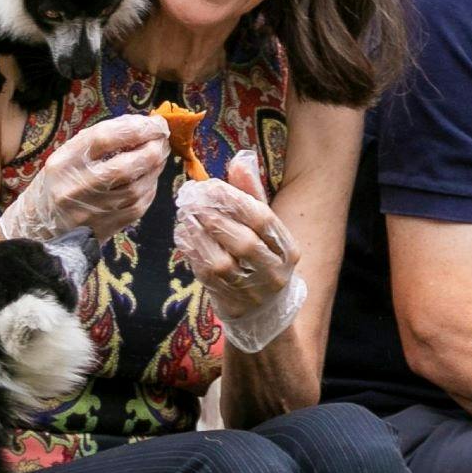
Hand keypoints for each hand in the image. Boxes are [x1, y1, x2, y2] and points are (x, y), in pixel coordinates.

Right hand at [0, 113, 169, 245]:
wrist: (39, 229)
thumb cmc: (55, 185)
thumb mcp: (65, 157)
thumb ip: (98, 140)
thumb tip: (138, 125)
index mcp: (64, 163)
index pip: (104, 139)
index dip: (135, 128)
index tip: (153, 122)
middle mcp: (78, 186)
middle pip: (126, 165)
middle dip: (152, 148)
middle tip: (161, 138)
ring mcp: (95, 209)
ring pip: (138, 186)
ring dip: (155, 167)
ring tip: (158, 154)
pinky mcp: (108, 226)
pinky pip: (140, 204)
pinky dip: (150, 186)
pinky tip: (149, 177)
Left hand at [175, 153, 305, 351]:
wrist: (264, 311)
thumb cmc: (261, 256)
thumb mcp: (264, 227)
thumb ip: (251, 194)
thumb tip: (240, 161)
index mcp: (288, 249)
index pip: (262, 219)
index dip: (234, 200)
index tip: (210, 186)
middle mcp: (273, 271)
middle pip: (244, 242)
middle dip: (214, 218)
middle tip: (191, 201)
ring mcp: (252, 290)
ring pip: (222, 262)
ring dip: (199, 236)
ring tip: (185, 217)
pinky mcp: (230, 301)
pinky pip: (206, 277)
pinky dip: (192, 254)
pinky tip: (184, 236)